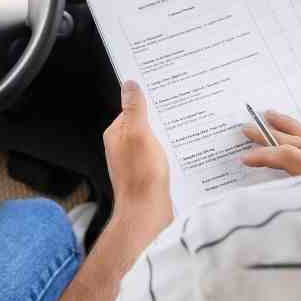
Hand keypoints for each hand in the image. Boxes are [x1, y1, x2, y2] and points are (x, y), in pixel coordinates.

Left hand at [104, 81, 171, 237]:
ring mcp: (133, 162)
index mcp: (116, 134)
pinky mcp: (146, 174)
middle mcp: (122, 147)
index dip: (148, 101)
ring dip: (167, 137)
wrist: (146, 214)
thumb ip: (135, 109)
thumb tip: (130, 85)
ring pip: (152, 141)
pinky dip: (169, 152)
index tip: (165, 94)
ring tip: (184, 131)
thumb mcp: (138, 134)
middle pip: (143, 124)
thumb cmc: (142, 177)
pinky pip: (158, 156)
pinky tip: (181, 153)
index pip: (131, 108)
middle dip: (160, 119)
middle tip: (181, 111)